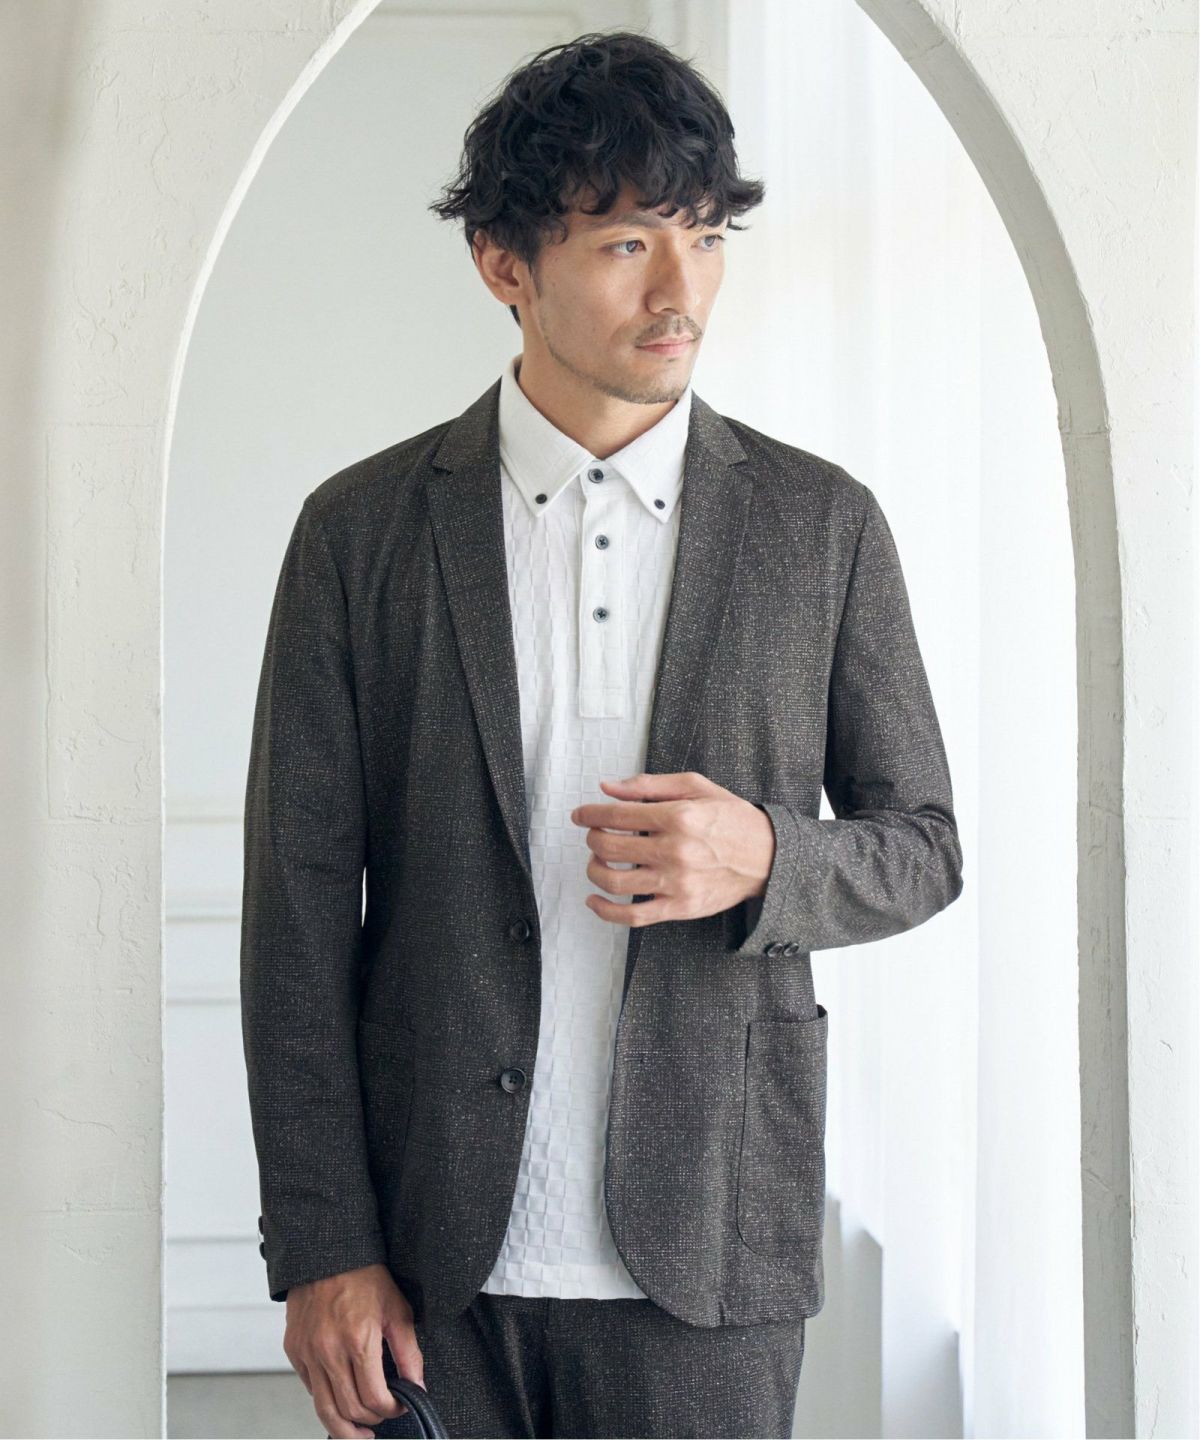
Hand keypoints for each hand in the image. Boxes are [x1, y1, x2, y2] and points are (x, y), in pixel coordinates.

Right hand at [283, 1262, 424, 1438]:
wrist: (328, 1253)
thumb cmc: (364, 1276)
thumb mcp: (397, 1309)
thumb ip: (409, 1353)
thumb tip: (417, 1387)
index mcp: (358, 1340)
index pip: (374, 1398)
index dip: (392, 1410)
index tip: (400, 1405)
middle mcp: (329, 1351)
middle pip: (349, 1410)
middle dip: (371, 1421)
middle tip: (383, 1418)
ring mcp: (308, 1352)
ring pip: (324, 1410)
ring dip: (343, 1429)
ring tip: (359, 1435)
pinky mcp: (295, 1351)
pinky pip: (310, 1389)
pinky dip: (326, 1402)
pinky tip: (340, 1401)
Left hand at [569, 771, 774, 927]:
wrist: (768, 857)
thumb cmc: (732, 819)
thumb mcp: (696, 787)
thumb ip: (649, 785)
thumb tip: (608, 787)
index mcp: (677, 817)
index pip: (616, 815)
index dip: (590, 814)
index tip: (580, 815)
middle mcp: (674, 851)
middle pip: (609, 847)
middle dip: (592, 838)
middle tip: (594, 835)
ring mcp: (676, 883)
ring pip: (614, 881)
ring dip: (594, 870)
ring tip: (597, 861)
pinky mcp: (679, 907)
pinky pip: (632, 915)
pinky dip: (605, 910)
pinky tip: (594, 899)